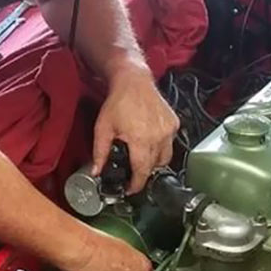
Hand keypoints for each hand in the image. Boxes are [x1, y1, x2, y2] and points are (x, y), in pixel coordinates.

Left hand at [92, 64, 179, 193]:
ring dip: (154, 162)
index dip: (136, 185)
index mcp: (140, 139)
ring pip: (165, 158)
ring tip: (141, 157)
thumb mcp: (103, 128)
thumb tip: (96, 172)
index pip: (142, 171)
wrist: (134, 80)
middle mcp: (158, 136)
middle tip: (133, 174)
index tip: (130, 189)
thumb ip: (99, 152)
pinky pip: (170, 144)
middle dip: (143, 173)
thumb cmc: (118, 102)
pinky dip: (161, 147)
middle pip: (154, 167)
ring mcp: (168, 130)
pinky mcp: (174, 123)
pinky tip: (150, 140)